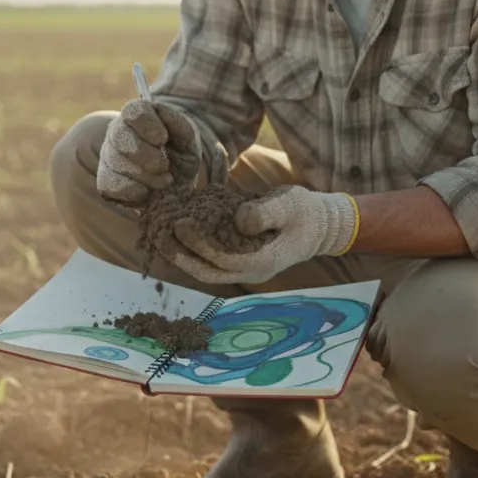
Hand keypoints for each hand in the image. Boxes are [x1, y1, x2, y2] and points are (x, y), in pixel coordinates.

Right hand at [97, 99, 202, 205]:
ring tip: (163, 181)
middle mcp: (118, 131)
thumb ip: (179, 123)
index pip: (133, 111)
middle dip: (148, 157)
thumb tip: (161, 110)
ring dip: (147, 177)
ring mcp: (108, 156)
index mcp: (139, 115)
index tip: (163, 140)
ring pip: (117, 163)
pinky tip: (147, 191)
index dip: (148, 126)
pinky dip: (134, 191)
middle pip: (121, 137)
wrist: (177, 184)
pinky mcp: (105, 181)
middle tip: (165, 166)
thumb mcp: (189, 139)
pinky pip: (111, 186)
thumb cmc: (181, 156)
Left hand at [169, 185, 359, 284]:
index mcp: (261, 261)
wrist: (320, 226)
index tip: (179, 223)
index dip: (197, 243)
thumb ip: (264, 212)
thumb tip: (239, 220)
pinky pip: (211, 262)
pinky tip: (176, 236)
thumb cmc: (305, 212)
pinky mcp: (240, 262)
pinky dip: (192, 251)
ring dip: (181, 256)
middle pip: (207, 272)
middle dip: (179, 256)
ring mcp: (245, 270)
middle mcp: (250, 272)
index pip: (221, 258)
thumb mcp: (289, 204)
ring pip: (206, 270)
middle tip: (157, 236)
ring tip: (159, 237)